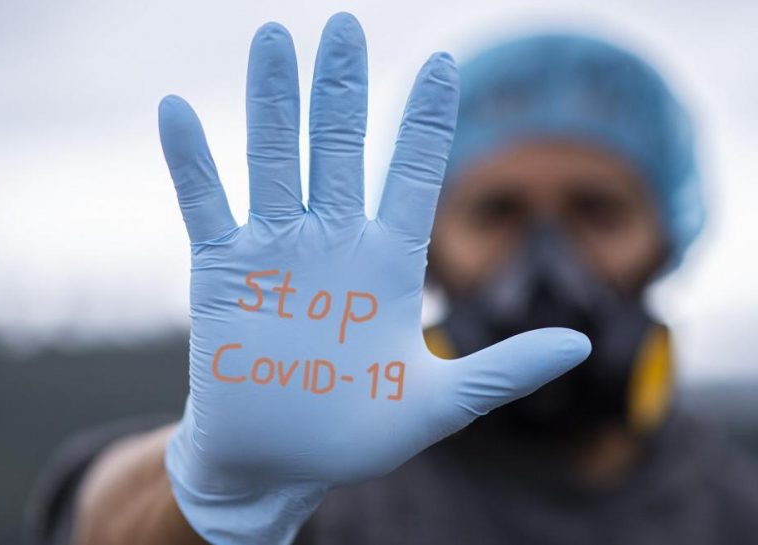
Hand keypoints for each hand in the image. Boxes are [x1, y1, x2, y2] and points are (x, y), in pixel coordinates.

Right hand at [159, 13, 590, 544]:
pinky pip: (205, 206)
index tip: (443, 63)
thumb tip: (581, 346)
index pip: (410, 173)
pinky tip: (176, 111)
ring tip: (274, 37)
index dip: (424, 120)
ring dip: (271, 100)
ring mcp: (275, 252)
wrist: (279, 464)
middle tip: (345, 24)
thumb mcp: (438, 402)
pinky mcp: (223, 274)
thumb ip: (502, 370)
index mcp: (388, 263)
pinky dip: (191, 161)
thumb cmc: (356, 433)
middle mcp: (332, 243)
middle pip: (339, 148)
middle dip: (342, 88)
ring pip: (274, 158)